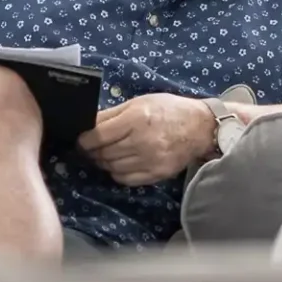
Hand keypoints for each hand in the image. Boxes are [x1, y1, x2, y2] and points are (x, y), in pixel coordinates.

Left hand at [78, 94, 215, 186]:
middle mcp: (142, 141)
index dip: (85, 141)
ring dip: (104, 162)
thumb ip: (112, 114)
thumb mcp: (139, 102)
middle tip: (91, 149)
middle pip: (104, 153)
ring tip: (105, 155)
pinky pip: (126, 179)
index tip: (81, 141)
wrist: (201, 127)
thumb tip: (88, 126)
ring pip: (112, 167)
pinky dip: (117, 173)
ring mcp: (150, 160)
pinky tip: (119, 164)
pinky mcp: (156, 174)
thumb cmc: (168, 110)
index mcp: (136, 119)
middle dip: (92, 152)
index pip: (99, 136)